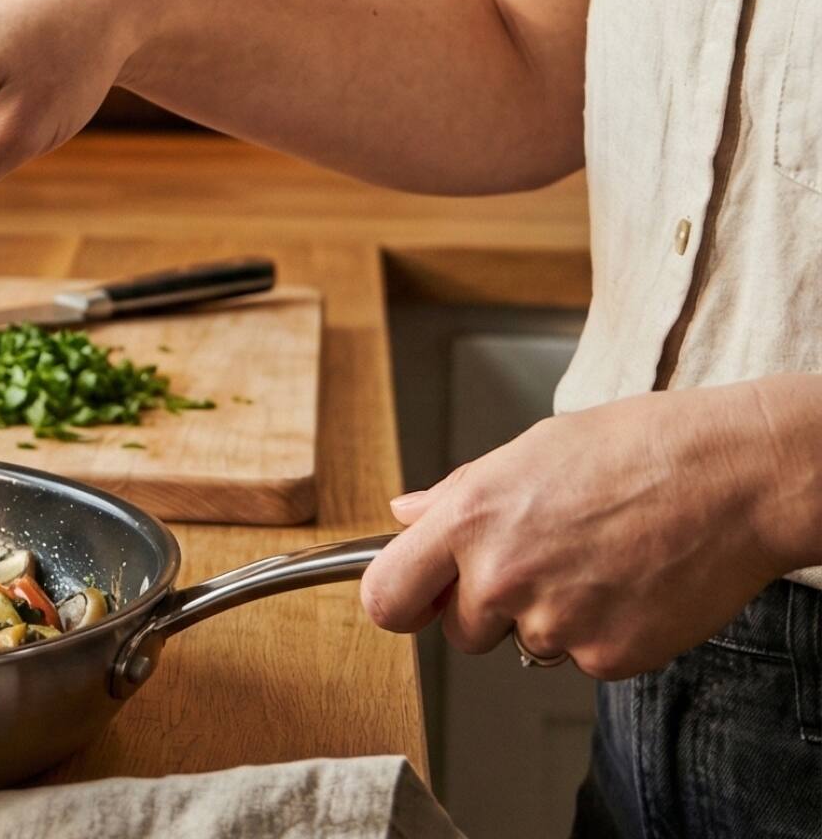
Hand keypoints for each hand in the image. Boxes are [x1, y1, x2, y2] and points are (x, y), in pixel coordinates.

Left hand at [361, 382, 804, 678]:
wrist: (723, 479)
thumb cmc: (630, 450)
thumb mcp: (524, 453)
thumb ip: (456, 497)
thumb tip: (405, 515)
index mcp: (469, 518)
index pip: (387, 597)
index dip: (400, 601)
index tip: (415, 598)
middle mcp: (501, 576)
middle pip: (460, 631)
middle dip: (488, 606)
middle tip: (540, 559)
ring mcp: (554, 623)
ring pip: (524, 644)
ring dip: (548, 618)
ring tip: (592, 560)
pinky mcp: (606, 657)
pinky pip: (580, 659)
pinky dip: (599, 632)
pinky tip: (626, 583)